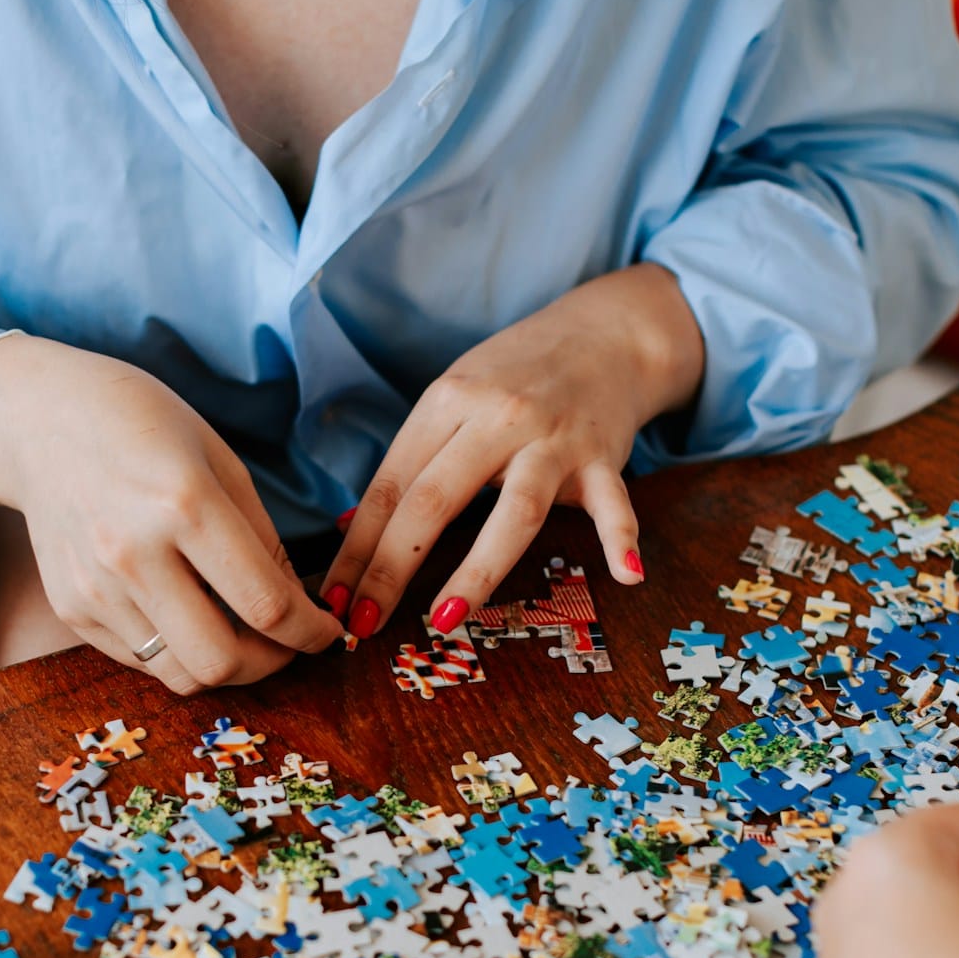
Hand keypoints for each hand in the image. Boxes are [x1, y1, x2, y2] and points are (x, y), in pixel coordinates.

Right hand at [0, 335, 340, 694]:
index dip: (311, 632)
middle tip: (286, 643)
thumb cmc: (142, 426)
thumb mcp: (220, 460)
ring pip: (179, 675)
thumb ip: (263, 539)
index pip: (266, 606)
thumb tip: (299, 609)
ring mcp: (95, 587)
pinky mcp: (71, 607)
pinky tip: (189, 615)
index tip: (327, 632)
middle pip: (221, 660)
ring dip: (225, 667)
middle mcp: (133, 555)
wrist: (39, 419)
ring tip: (242, 636)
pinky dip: (177, 651)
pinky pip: (140, 659)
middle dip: (271, 664)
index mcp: (184, 505)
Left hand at [321, 265, 704, 639]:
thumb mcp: (452, 400)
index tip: (332, 600)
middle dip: (392, 568)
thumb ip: (410, 462)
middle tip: (363, 623)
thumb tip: (352, 529)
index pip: (391, 486)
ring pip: (514, 511)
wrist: (602, 335)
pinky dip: (620, 535)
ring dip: (477, 570)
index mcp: (447, 402)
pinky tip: (626, 574)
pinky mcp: (603, 456)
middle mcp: (497, 418)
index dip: (357, 548)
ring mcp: (553, 440)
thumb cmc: (514, 376)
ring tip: (444, 619)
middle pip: (434, 500)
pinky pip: (614, 501)